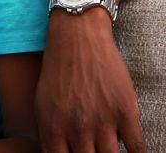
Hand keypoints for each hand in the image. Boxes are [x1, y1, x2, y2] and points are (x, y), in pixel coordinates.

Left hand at [35, 11, 146, 152]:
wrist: (78, 39)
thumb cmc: (58, 71)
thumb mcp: (43, 103)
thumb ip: (51, 133)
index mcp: (53, 127)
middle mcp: (77, 128)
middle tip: (94, 152)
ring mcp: (102, 120)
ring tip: (109, 150)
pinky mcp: (125, 111)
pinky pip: (137, 147)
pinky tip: (133, 151)